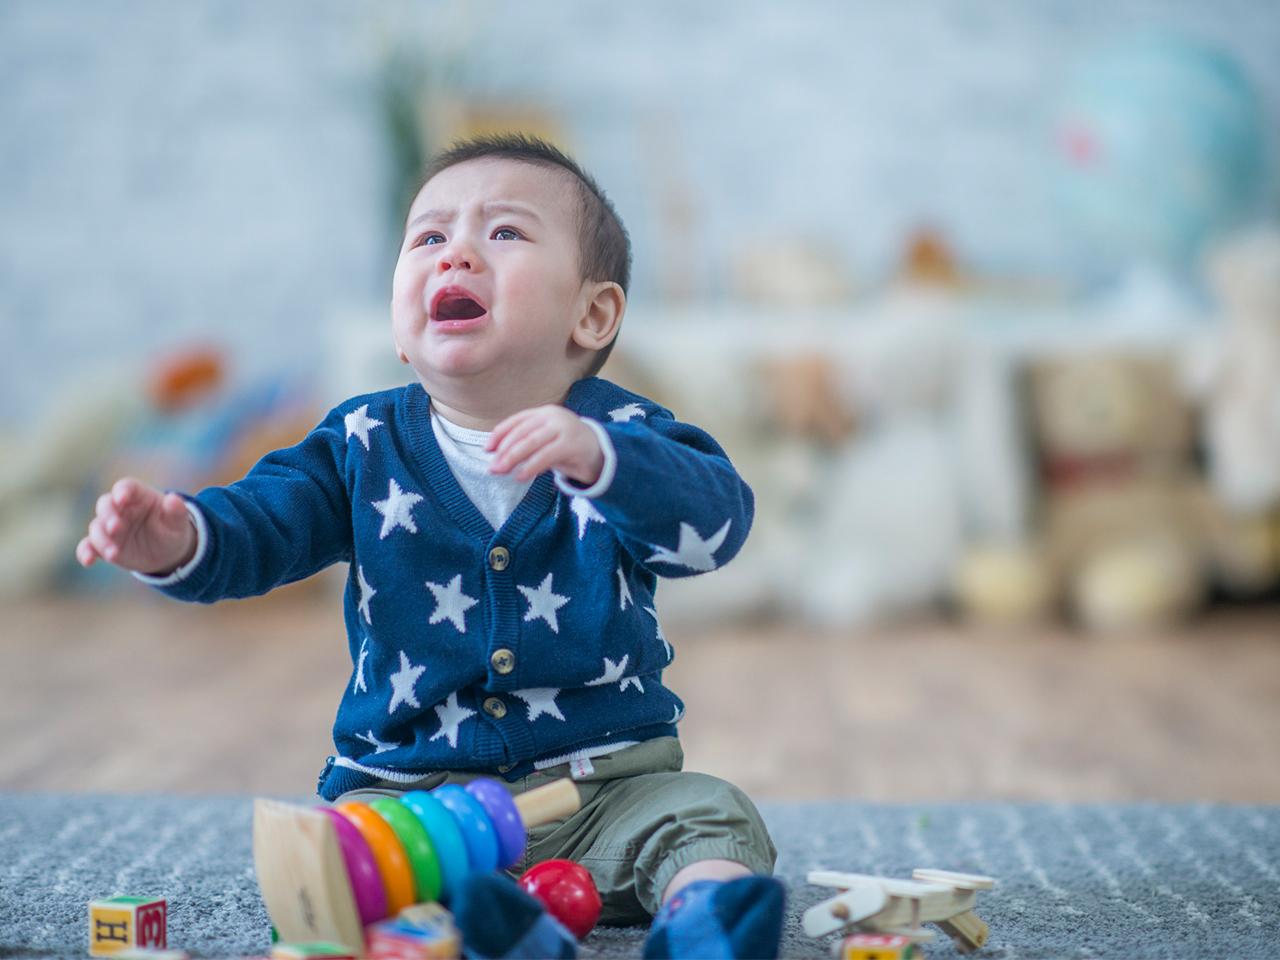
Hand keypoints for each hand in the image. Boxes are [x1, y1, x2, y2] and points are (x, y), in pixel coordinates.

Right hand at [76, 477, 196, 575]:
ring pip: (97, 526)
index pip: (127, 487)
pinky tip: (88, 561)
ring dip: (102, 538)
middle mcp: (120, 508)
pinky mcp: (103, 544)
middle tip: (116, 527)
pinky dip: (85, 552)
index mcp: (139, 496)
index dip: (123, 491)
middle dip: (108, 515)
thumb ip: (176, 510)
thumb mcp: (179, 521)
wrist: (166, 552)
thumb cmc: (172, 529)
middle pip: (106, 504)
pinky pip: (88, 546)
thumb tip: (173, 499)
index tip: (123, 499)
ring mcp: (109, 526)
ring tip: (113, 552)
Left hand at [487, 405, 603, 485]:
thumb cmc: (567, 448)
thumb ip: (525, 443)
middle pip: (521, 433)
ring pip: (531, 442)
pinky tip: (521, 476)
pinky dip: (530, 466)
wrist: (602, 452)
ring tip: (500, 471)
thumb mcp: (545, 441)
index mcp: (544, 412)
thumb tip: (496, 456)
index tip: (487, 449)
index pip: (516, 421)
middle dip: (503, 451)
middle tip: (492, 467)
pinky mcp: (571, 444)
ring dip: (512, 458)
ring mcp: (563, 428)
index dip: (499, 434)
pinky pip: (545, 456)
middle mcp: (553, 416)